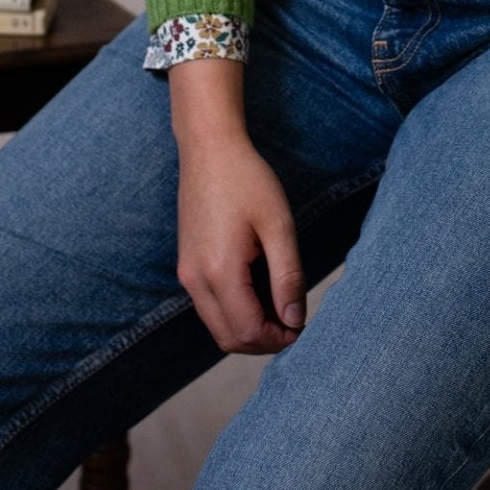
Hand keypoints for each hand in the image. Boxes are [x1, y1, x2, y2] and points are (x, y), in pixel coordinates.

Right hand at [174, 130, 307, 355]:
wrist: (209, 149)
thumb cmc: (247, 179)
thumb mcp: (278, 225)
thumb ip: (287, 276)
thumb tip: (295, 320)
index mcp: (219, 271)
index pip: (249, 331)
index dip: (279, 338)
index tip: (303, 326)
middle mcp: (195, 280)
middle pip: (229, 338)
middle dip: (264, 340)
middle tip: (294, 320)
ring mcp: (187, 274)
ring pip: (217, 327)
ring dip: (248, 329)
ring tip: (279, 305)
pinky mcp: (187, 265)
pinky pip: (209, 307)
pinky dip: (234, 312)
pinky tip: (259, 291)